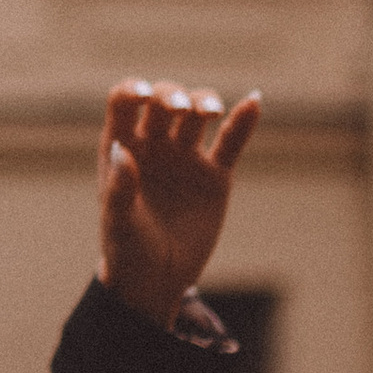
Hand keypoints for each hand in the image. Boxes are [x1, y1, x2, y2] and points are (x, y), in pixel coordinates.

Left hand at [96, 79, 259, 328]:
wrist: (157, 282)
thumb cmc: (126, 251)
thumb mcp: (118, 223)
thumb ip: (119, 188)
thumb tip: (121, 150)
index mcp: (122, 146)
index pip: (124, 102)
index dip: (133, 90)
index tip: (144, 94)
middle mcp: (154, 144)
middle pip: (164, 101)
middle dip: (173, 96)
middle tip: (181, 111)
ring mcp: (186, 157)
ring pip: (198, 113)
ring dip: (205, 101)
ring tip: (211, 112)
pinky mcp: (215, 175)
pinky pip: (231, 142)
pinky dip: (243, 122)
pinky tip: (253, 102)